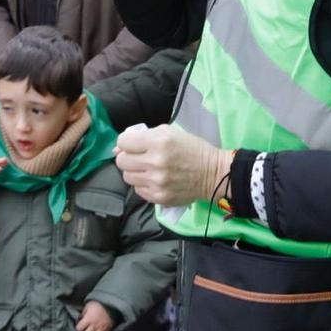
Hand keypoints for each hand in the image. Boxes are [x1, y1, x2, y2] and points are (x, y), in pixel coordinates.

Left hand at [76, 300, 114, 330]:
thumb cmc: (98, 305)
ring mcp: (101, 329)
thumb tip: (80, 319)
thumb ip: (83, 313)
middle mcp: (94, 325)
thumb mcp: (88, 306)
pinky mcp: (107, 330)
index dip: (78, 327)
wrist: (111, 304)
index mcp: (88, 319)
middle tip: (85, 329)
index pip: (79, 328)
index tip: (80, 325)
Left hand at [114, 123, 233, 207]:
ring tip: (149, 169)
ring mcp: (156, 182)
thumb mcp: (170, 132)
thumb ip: (144, 136)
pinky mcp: (159, 197)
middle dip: (128, 157)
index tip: (133, 144)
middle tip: (140, 157)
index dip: (126, 142)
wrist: (213, 173)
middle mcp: (155, 162)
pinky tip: (155, 180)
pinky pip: (138, 190)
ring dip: (135, 172)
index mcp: (158, 141)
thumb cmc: (192, 149)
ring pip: (127, 177)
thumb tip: (118, 148)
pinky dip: (143, 185)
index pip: (124, 142)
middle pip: (122, 161)